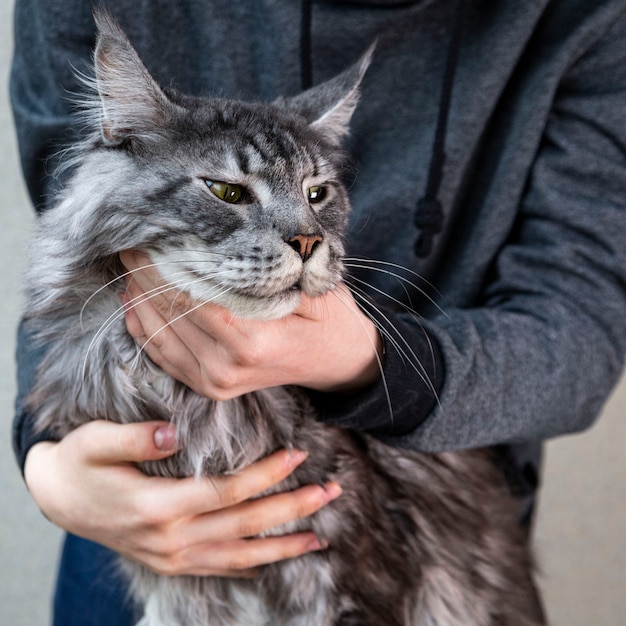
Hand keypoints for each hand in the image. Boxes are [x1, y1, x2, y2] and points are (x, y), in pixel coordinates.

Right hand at [24, 420, 340, 576]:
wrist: (57, 497)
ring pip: (239, 556)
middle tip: (331, 491)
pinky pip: (221, 568)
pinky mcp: (170, 561)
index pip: (226, 492)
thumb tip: (172, 432)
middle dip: (291, 509)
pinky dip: (254, 564)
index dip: (265, 475)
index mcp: (156, 506)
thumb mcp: (96, 441)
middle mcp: (169, 538)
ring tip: (321, 536)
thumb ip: (134, 436)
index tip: (298, 454)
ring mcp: (171, 556)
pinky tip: (277, 556)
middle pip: (244, 526)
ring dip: (283, 546)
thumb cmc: (79, 461)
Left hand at [119, 250, 381, 400]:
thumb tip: (226, 242)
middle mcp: (226, 368)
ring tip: (131, 263)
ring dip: (138, 296)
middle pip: (168, 312)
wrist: (336, 361)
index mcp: (252, 342)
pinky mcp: (207, 386)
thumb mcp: (312, 289)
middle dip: (145, 273)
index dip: (163, 265)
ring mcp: (215, 382)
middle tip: (131, 240)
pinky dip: (141, 325)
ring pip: (155, 334)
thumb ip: (270, 273)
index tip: (149, 234)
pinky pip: (160, 354)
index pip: (190, 296)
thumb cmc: (327, 318)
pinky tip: (135, 297)